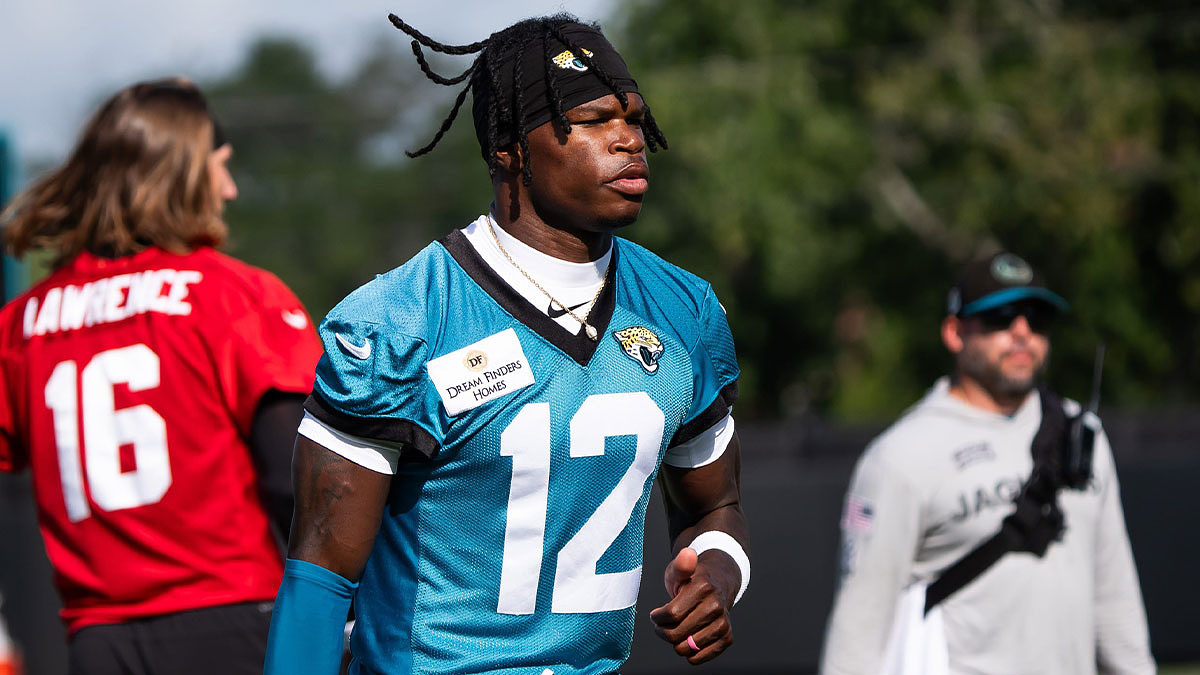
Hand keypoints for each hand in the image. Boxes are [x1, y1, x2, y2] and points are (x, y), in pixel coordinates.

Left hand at [648, 547, 736, 664]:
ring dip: (675, 643)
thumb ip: (680, 564)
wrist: (718, 584)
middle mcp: (717, 606)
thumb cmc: (692, 579)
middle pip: (677, 634)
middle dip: (663, 631)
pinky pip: (699, 658)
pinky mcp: (727, 638)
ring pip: (687, 648)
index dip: (657, 617)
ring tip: (676, 630)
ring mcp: (723, 623)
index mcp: (704, 588)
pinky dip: (689, 654)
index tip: (656, 614)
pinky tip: (687, 640)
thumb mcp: (680, 570)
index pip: (671, 614)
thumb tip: (688, 554)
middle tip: (663, 624)